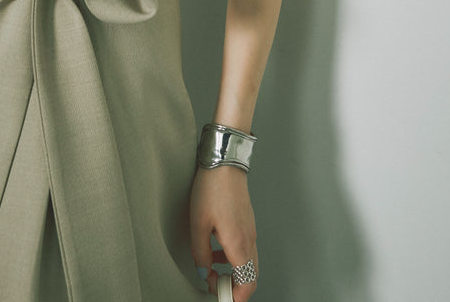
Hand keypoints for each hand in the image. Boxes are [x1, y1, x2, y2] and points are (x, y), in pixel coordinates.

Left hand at [190, 164, 258, 298]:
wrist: (225, 161)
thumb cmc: (213, 187)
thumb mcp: (198, 223)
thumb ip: (200, 253)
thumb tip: (203, 271)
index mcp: (239, 243)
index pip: (248, 283)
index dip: (235, 297)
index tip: (220, 296)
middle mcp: (249, 238)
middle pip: (251, 276)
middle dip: (235, 287)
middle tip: (216, 286)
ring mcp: (250, 229)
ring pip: (248, 262)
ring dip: (233, 271)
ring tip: (212, 268)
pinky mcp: (247, 221)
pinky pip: (245, 247)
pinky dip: (234, 256)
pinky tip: (217, 248)